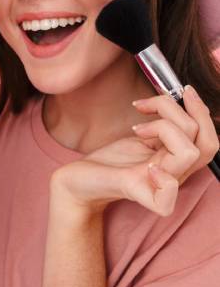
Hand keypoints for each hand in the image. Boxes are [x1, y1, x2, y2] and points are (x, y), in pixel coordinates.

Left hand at [50, 86, 218, 216]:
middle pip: (207, 143)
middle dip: (182, 110)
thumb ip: (163, 126)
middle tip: (148, 105)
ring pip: (188, 153)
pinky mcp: (136, 191)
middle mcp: (174, 172)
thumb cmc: (110, 159)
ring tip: (137, 128)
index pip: (209, 139)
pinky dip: (163, 178)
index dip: (201, 110)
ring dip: (163, 127)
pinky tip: (146, 167)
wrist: (80, 179)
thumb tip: (176, 99)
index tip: (179, 90)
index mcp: (176, 158)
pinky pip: (167, 196)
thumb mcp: (142, 136)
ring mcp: (157, 183)